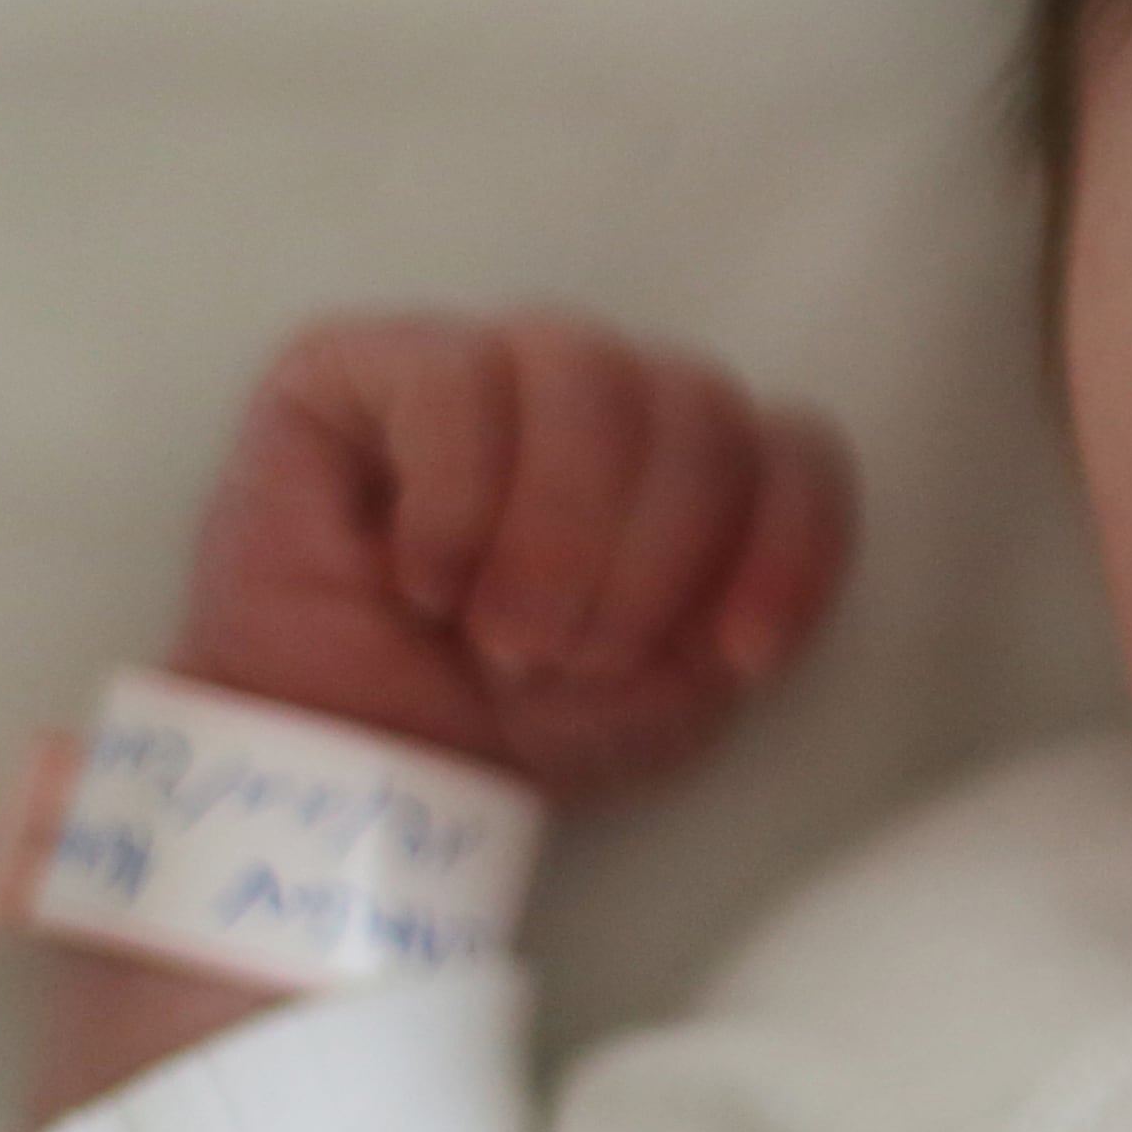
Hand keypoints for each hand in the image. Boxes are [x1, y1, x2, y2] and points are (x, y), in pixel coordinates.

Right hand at [167, 311, 857, 796]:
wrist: (338, 770)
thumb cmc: (495, 730)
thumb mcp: (653, 709)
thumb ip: (727, 632)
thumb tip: (741, 593)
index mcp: (692, 472)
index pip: (793, 450)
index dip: (788, 545)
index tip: (738, 656)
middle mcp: (606, 401)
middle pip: (698, 406)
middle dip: (650, 558)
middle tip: (572, 660)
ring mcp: (495, 368)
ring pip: (590, 371)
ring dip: (557, 530)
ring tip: (502, 635)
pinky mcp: (367, 361)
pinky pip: (459, 379)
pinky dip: (457, 502)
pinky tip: (423, 581)